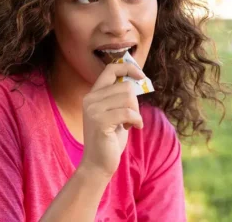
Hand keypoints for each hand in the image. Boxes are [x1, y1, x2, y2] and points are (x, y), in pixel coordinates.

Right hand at [79, 62, 144, 178]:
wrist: (98, 164)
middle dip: (135, 102)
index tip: (141, 76)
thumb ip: (120, 97)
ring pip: (128, 98)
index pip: (110, 69)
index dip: (128, 68)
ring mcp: (93, 109)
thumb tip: (136, 79)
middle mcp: (90, 99)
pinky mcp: (99, 121)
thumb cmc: (110, 138)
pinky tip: (133, 128)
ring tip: (129, 124)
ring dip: (136, 113)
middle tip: (132, 117)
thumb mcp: (114, 113)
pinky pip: (128, 112)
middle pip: (125, 86)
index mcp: (93, 94)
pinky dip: (136, 120)